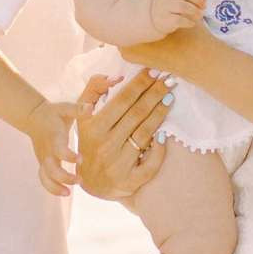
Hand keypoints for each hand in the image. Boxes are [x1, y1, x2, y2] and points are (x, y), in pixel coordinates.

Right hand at [25, 99, 78, 196]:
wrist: (33, 118)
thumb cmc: (54, 113)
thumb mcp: (65, 108)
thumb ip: (78, 109)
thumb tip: (91, 108)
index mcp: (53, 137)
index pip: (58, 149)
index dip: (68, 156)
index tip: (80, 159)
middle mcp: (47, 151)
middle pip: (51, 168)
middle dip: (63, 177)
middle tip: (79, 180)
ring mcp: (43, 159)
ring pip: (45, 177)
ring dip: (55, 187)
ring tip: (69, 193)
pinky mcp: (43, 164)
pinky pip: (44, 179)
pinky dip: (51, 189)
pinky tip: (65, 192)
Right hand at [73, 69, 173, 200]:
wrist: (91, 182)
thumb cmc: (90, 142)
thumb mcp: (82, 116)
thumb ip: (93, 90)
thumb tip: (114, 76)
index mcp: (93, 128)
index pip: (121, 101)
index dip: (139, 84)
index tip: (154, 70)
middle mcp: (105, 146)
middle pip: (136, 114)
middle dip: (154, 94)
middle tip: (170, 79)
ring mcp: (118, 165)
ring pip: (144, 134)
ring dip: (160, 114)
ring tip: (170, 97)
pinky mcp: (129, 181)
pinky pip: (149, 165)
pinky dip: (159, 150)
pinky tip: (165, 135)